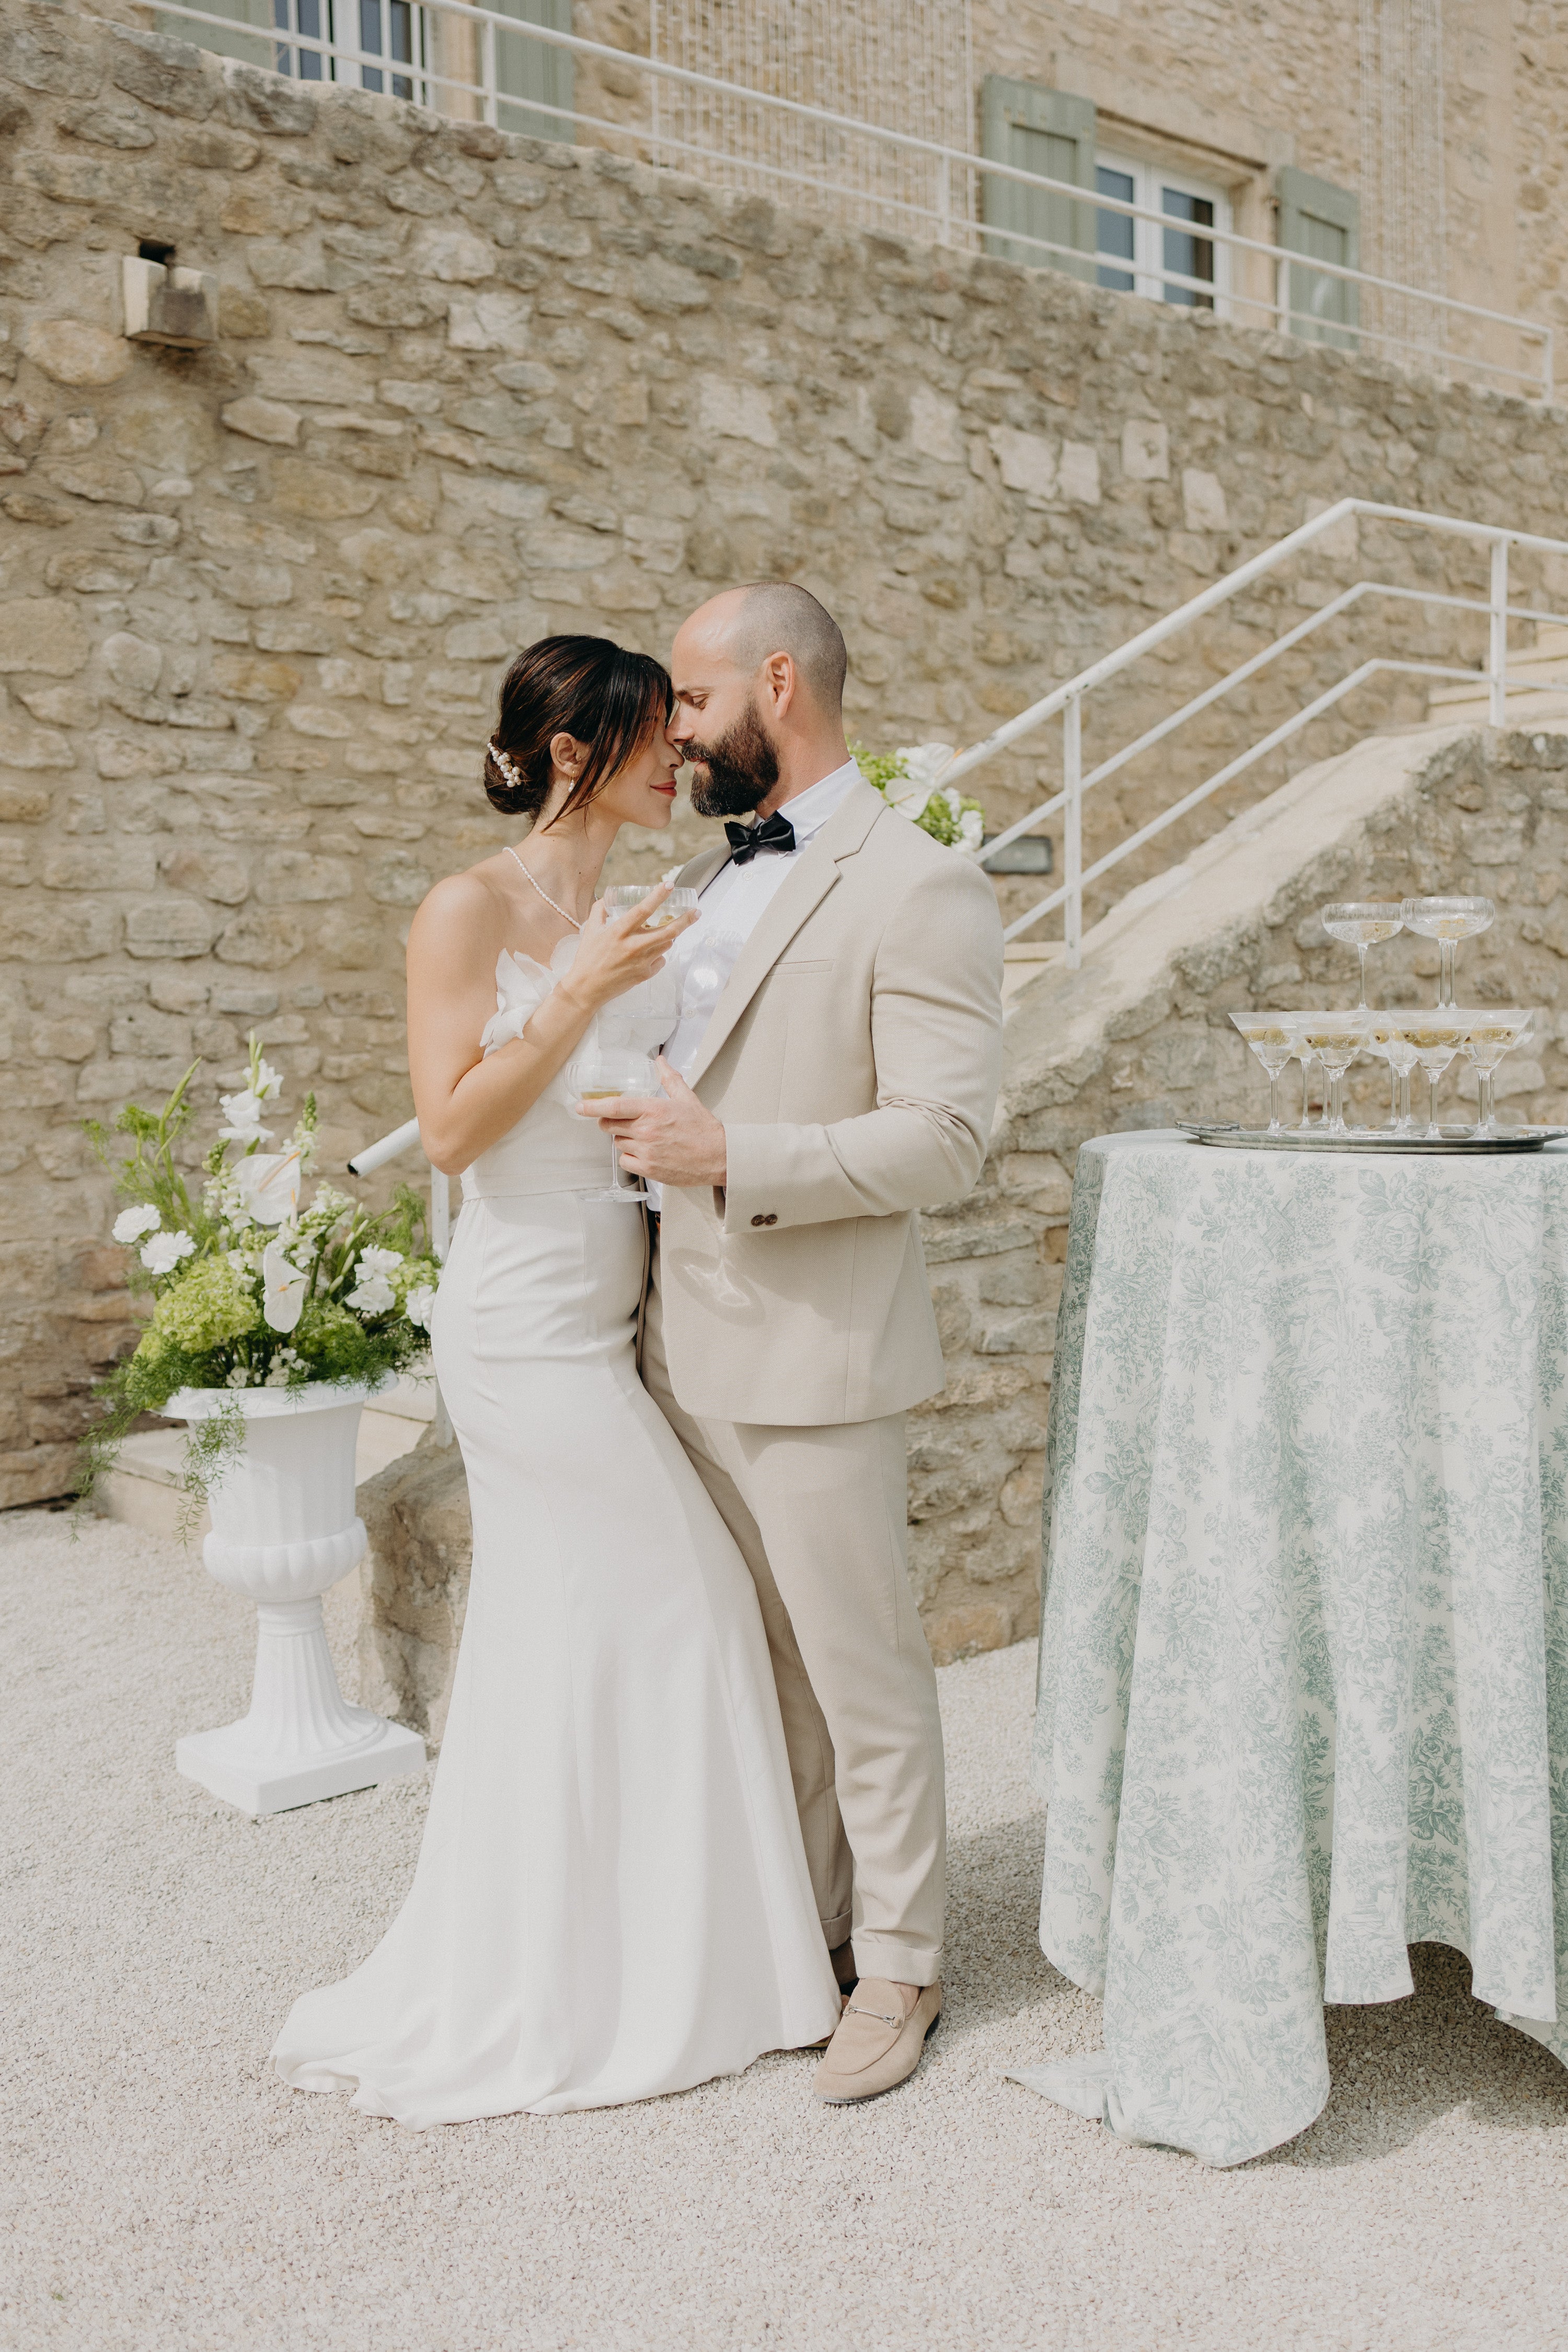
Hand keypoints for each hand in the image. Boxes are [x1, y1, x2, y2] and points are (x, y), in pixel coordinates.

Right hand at [558, 882, 695, 1015]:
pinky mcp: (645, 974)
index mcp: (619, 932)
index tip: (670, 885)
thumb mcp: (590, 930)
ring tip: (668, 930)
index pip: (642, 910)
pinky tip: (651, 952)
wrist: (586, 989)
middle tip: (696, 912)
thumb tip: (608, 897)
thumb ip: (599, 911)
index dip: (658, 896)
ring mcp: (641, 962)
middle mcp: (633, 946)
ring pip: (666, 944)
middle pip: (667, 931)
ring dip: (670, 935)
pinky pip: (661, 960)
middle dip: (685, 920)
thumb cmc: (587, 959)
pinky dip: (659, 954)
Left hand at [576, 1057, 726, 1187]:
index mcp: (653, 1110)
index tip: (580, 1106)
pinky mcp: (648, 1169)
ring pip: (618, 1142)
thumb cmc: (703, 1129)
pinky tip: (645, 1152)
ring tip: (644, 1138)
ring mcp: (646, 1151)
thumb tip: (660, 1061)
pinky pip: (625, 1161)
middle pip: (610, 1125)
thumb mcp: (687, 1098)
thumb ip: (669, 1078)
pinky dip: (630, 1157)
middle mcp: (646, 1130)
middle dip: (609, 1122)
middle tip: (621, 1121)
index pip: (614, 1106)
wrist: (718, 1157)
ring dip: (624, 1139)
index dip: (593, 1106)